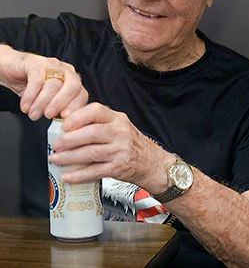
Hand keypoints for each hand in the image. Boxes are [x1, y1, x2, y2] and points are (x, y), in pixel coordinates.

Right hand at [0, 46, 87, 119]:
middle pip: (72, 87)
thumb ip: (57, 109)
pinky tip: (26, 105)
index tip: (66, 119)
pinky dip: (31, 95)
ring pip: (53, 84)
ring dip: (42, 103)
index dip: (75, 107)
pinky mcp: (35, 63)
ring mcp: (52, 65)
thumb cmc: (31, 84)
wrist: (11, 68)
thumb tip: (61, 124)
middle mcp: (65, 72)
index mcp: (72, 82)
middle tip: (49, 115)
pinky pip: (37, 80)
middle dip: (61, 103)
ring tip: (33, 114)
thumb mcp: (47, 99)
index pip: (82, 94)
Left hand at [50, 103, 172, 191]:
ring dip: (70, 157)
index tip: (64, 124)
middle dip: (70, 140)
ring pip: (91, 153)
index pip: (97, 111)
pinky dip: (79, 175)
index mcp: (118, 119)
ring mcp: (120, 151)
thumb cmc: (132, 144)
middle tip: (55, 145)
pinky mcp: (119, 167)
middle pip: (92, 133)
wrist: (153, 163)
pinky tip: (68, 176)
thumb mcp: (120, 127)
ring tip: (56, 159)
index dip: (78, 117)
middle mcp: (120, 133)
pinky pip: (96, 171)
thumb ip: (99, 123)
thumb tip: (68, 126)